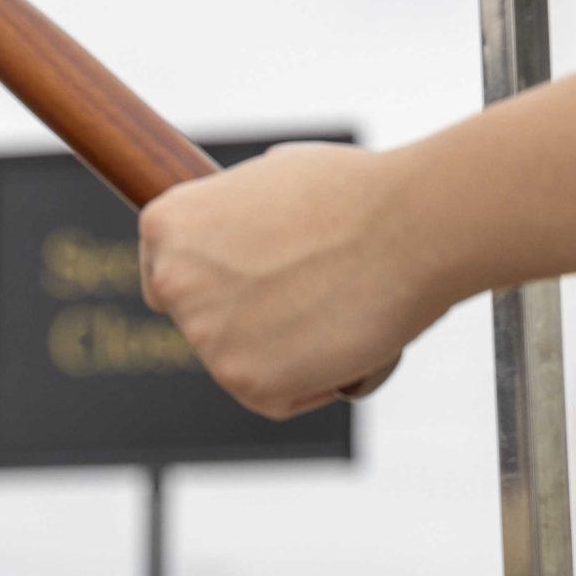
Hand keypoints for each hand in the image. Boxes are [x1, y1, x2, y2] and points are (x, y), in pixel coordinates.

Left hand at [139, 142, 454, 419]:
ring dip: (279, 353)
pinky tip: (340, 346)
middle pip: (199, 325)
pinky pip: (274, 398)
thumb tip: (239, 234)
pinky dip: (308, 386)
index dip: (210, 286)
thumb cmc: (356, 193)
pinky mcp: (245, 382)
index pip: (164, 280)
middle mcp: (174, 283)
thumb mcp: (273, 177)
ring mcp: (205, 337)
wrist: (410, 226)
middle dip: (244, 320)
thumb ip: (236, 215)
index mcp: (167, 227)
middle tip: (303, 300)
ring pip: (237, 364)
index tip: (245, 288)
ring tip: (334, 312)